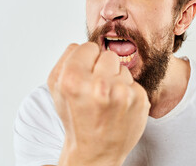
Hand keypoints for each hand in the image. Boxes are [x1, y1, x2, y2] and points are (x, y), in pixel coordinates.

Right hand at [47, 42, 149, 165]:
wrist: (95, 152)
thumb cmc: (75, 118)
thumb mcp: (55, 88)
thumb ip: (66, 59)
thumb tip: (83, 44)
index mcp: (74, 80)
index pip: (88, 46)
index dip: (86, 60)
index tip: (85, 74)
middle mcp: (99, 86)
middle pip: (108, 55)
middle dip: (102, 69)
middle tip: (97, 90)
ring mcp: (122, 94)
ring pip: (122, 69)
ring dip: (116, 81)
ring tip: (108, 101)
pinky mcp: (140, 100)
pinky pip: (134, 82)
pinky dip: (127, 92)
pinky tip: (120, 107)